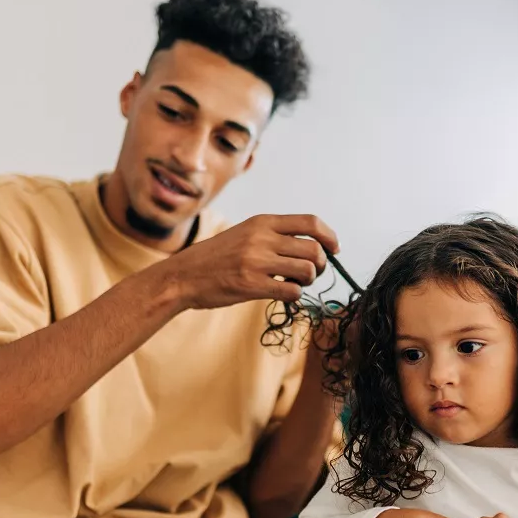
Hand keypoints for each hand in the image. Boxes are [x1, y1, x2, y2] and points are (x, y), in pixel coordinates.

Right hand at [166, 214, 339, 309]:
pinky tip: (283, 294)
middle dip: (321, 265)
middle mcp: (262, 238)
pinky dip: (294, 295)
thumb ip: (274, 236)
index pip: (311, 223)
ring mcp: (257, 261)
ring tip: (294, 284)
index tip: (334, 249)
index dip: (330, 237)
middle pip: (315, 249)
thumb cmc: (216, 258)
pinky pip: (292, 291)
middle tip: (311, 274)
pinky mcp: (252, 285)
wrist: (183, 276)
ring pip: (308, 270)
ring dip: (308, 281)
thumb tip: (312, 246)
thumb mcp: (245, 234)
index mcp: (262, 222)